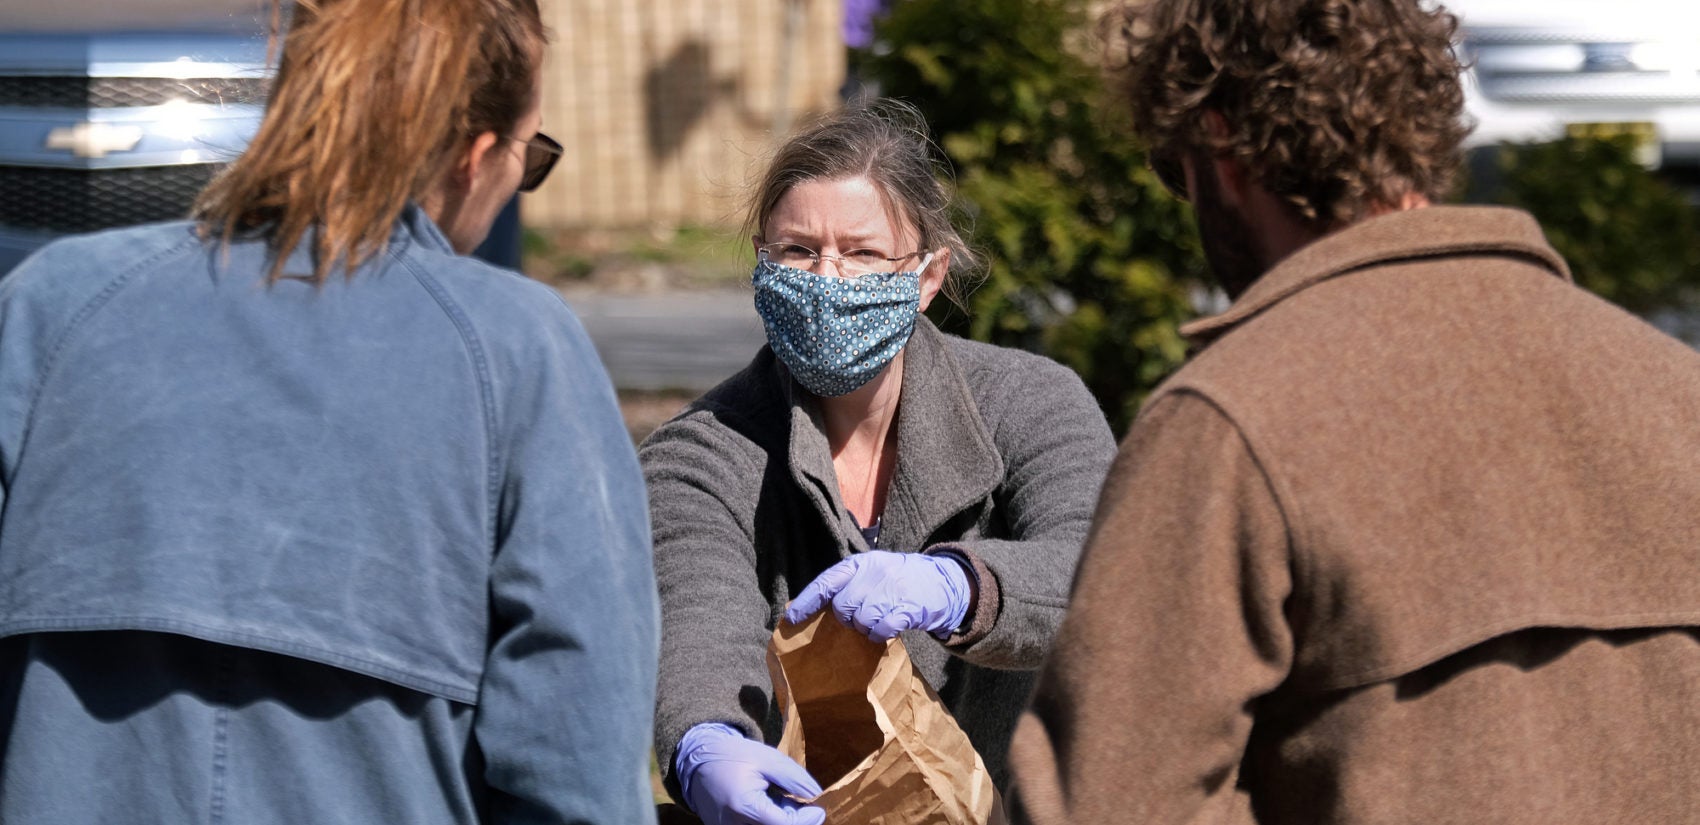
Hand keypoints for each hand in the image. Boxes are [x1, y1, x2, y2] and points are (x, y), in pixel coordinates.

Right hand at [676, 723, 825, 824]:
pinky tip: (767, 807)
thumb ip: (794, 778)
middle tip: (799, 803)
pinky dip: (768, 822)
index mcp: (744, 806)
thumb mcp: (767, 759)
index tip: (818, 808)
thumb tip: (815, 796)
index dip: (808, 820)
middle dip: (795, 821)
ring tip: (779, 800)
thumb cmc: (733, 757)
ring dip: (781, 821)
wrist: (698, 762)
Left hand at [783, 550, 971, 640]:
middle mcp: (874, 573)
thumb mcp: (873, 570)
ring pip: (861, 621)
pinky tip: (889, 628)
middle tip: (862, 617)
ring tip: (879, 620)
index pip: (826, 582)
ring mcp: (891, 590)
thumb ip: (849, 583)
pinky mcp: (907, 608)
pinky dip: (880, 635)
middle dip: (848, 619)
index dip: (806, 602)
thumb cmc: (899, 579)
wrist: (942, 580)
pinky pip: (880, 631)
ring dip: (866, 628)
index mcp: (861, 563)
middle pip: (843, 607)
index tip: (790, 620)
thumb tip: (816, 606)